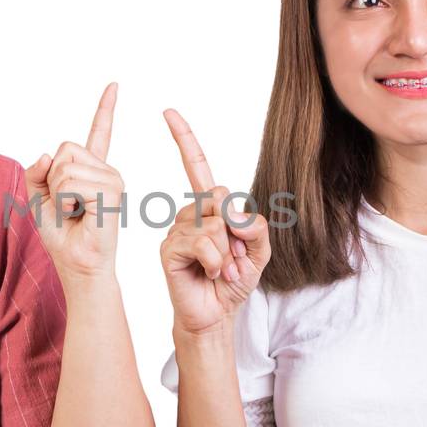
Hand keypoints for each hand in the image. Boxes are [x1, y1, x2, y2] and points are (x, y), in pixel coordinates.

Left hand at [21, 82, 125, 281]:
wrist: (76, 263)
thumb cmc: (60, 236)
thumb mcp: (36, 198)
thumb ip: (35, 172)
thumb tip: (48, 155)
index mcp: (91, 170)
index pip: (99, 132)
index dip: (105, 109)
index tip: (114, 85)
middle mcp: (106, 170)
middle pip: (66, 149)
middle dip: (53, 178)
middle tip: (67, 206)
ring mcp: (112, 179)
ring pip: (65, 167)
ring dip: (58, 193)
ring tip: (74, 212)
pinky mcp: (112, 191)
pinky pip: (71, 183)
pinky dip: (66, 201)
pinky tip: (81, 215)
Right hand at [159, 108, 269, 337]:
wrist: (216, 314)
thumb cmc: (233, 282)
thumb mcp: (259, 252)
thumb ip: (255, 227)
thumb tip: (231, 213)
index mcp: (209, 208)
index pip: (196, 167)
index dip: (184, 139)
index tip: (168, 111)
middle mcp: (190, 213)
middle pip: (219, 197)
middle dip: (236, 231)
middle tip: (233, 257)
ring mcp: (176, 230)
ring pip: (214, 225)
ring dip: (228, 254)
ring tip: (221, 271)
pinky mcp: (170, 249)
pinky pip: (203, 243)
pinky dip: (216, 262)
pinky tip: (211, 274)